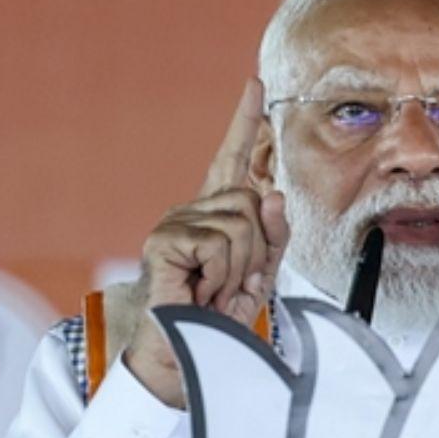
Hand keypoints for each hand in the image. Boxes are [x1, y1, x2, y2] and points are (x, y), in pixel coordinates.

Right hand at [124, 78, 289, 407]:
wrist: (190, 353)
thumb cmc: (221, 315)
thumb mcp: (262, 273)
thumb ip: (275, 235)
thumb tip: (274, 192)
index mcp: (217, 214)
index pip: (233, 159)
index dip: (244, 121)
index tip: (256, 84)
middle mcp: (193, 210)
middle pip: (251, 201)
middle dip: (258, 249)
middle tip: (236, 282)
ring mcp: (174, 223)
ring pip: (240, 222)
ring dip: (241, 265)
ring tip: (217, 288)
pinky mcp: (163, 241)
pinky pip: (218, 241)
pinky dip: (221, 272)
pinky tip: (201, 289)